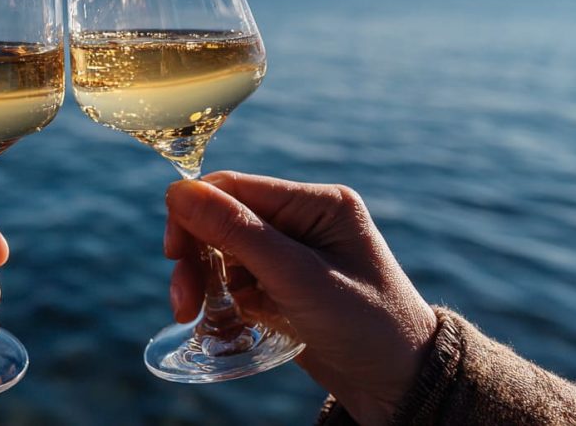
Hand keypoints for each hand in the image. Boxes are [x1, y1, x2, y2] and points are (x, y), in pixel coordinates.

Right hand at [165, 172, 437, 425]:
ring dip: (205, 280)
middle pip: (223, 219)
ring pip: (223, 251)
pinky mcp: (283, 284)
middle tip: (184, 301)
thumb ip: (238, 232)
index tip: (173, 254)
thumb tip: (178, 191)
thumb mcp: (299, 278)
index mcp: (317, 202)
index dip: (195, 214)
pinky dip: (221, 299)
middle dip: (197, 256)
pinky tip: (220, 322)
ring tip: (195, 315)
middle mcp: (303, 219)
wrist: (402, 388)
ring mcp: (292, 252)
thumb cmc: (367, 326)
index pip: (235, 188)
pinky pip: (235, 279)